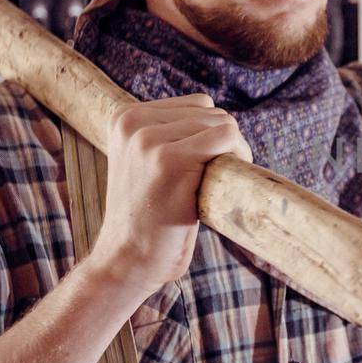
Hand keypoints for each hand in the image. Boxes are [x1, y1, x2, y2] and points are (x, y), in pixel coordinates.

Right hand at [85, 94, 251, 292]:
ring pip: (223, 124)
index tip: (209, 164)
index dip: (214, 134)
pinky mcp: (169, 161)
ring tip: (217, 183)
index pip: (197, 104)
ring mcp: (149, 141)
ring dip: (233, 152)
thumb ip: (168, 133)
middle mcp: (133, 123)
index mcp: (124, 117)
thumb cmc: (148, 214)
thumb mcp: (143, 162)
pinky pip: (225, 138)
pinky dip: (237, 156)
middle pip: (212, 113)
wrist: (128, 258)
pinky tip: (224, 183)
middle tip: (217, 178)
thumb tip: (221, 116)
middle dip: (225, 144)